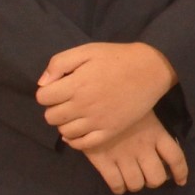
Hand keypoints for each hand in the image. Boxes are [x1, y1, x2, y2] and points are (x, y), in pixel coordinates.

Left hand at [38, 42, 175, 145]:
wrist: (152, 68)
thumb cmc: (118, 57)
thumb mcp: (87, 50)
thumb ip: (59, 63)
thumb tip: (42, 83)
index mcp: (75, 85)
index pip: (42, 98)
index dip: (48, 92)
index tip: (60, 87)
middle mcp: (83, 105)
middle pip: (50, 117)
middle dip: (54, 107)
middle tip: (68, 100)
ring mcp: (97, 121)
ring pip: (64, 131)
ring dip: (65, 123)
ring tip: (76, 113)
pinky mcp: (110, 131)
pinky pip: (82, 144)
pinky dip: (75, 140)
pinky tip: (80, 129)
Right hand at [79, 114, 187, 194]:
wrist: (92, 102)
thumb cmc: (123, 105)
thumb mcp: (146, 112)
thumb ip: (157, 131)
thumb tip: (166, 153)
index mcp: (156, 133)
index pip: (176, 158)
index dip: (181, 172)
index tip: (181, 182)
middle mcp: (143, 148)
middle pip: (156, 178)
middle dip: (153, 182)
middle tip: (147, 177)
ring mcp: (123, 156)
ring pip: (136, 184)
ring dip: (135, 185)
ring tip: (132, 179)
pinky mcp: (103, 161)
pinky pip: (116, 184)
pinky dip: (119, 189)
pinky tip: (118, 184)